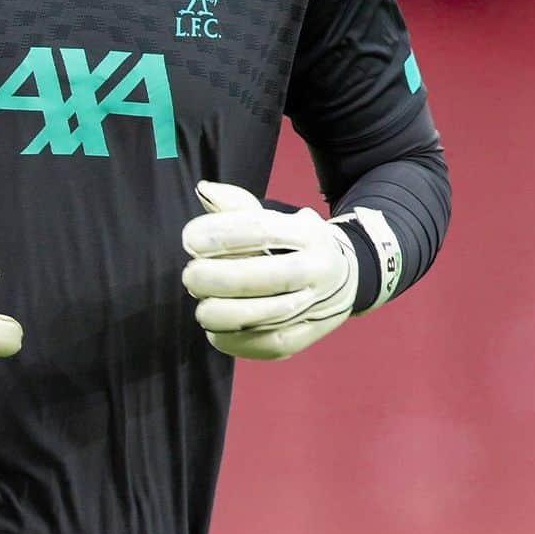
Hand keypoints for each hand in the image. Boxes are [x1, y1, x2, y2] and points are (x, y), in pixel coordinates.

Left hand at [181, 182, 356, 359]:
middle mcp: (318, 269)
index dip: (222, 234)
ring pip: (269, 315)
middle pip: (267, 277)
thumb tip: (203, 189)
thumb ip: (238, 205)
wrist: (346, 279)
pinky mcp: (307, 337)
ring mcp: (317, 306)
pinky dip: (236, 341)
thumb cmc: (293, 244)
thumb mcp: (277, 218)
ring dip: (225, 313)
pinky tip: (215, 331)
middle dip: (219, 278)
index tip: (189, 239)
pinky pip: (270, 344)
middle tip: (189, 276)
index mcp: (308, 233)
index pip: (262, 230)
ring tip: (202, 307)